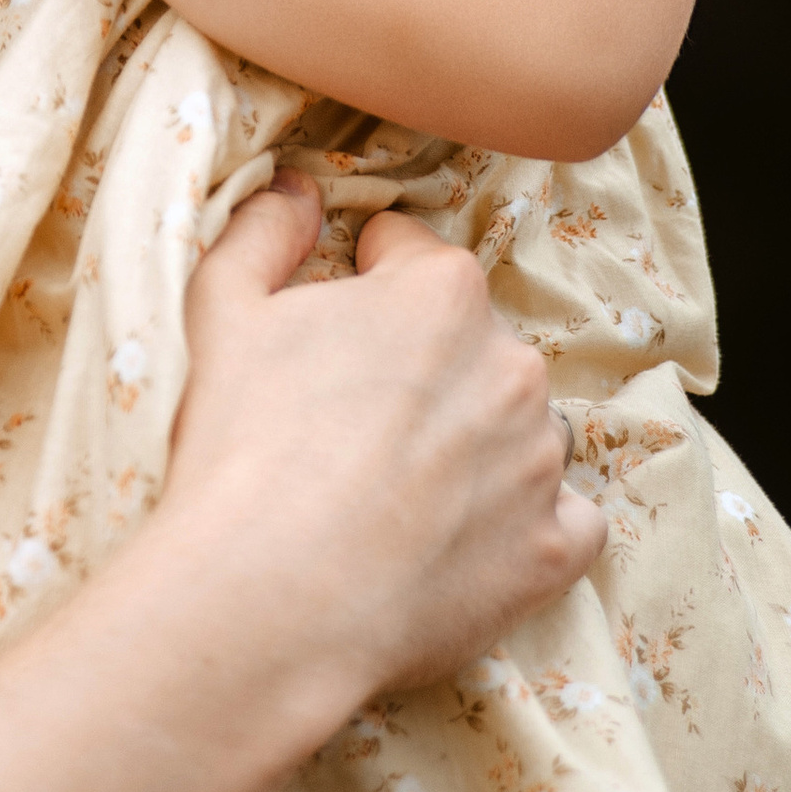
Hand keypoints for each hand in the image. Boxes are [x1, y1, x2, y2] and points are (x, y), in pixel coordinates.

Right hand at [160, 176, 603, 714]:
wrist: (270, 601)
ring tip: (395, 496)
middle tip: (345, 429)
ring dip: (473, 446)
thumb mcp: (221, 308)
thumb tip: (297, 190)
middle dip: (419, 371)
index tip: (322, 343)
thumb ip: (264, 227)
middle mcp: (512, 362)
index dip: (357, 289)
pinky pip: (568, 520)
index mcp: (442, 290)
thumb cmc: (241, 446)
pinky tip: (466, 542)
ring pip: (517, 428)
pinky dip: (528, 525)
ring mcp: (540, 460)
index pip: (408, 255)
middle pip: (467, 343)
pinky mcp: (552, 550)